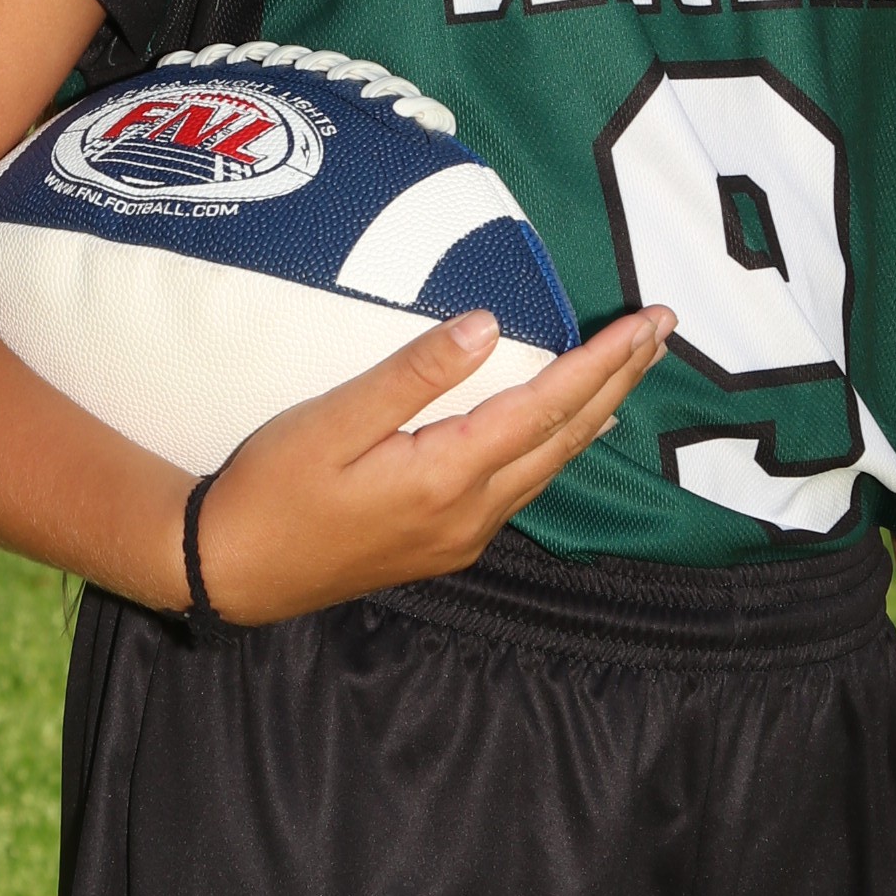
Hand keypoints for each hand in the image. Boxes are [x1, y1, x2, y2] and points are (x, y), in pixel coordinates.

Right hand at [191, 305, 673, 624]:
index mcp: (446, 476)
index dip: (601, 362)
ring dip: (596, 412)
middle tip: (664, 329)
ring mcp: (461, 535)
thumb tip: (488, 325)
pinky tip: (569, 427)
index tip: (646, 323)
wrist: (231, 572)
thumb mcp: (331, 421)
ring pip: (550, 466)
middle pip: (565, 438)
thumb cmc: (270, 490)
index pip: (545, 407)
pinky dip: (558, 445)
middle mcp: (470, 513)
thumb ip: (412, 374)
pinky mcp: (445, 543)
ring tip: (633, 369)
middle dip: (619, 380)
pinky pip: (522, 485)